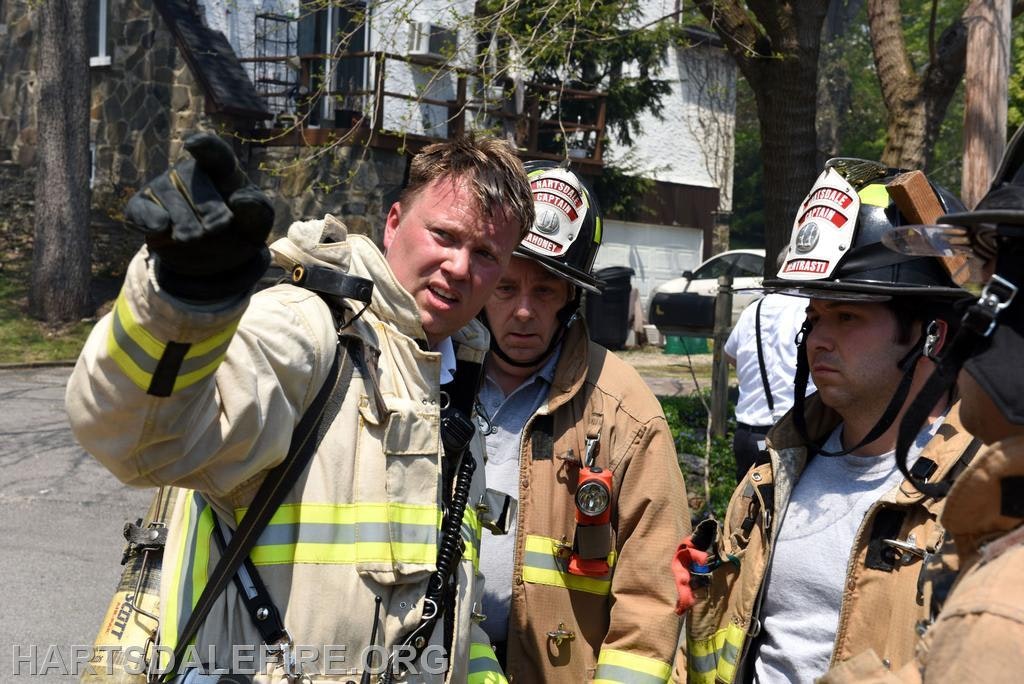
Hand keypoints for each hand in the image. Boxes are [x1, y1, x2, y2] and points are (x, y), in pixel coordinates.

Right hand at [125, 132, 274, 299]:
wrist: (220, 255)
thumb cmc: (241, 227)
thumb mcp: (258, 221)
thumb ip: (257, 209)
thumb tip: (239, 199)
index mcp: (221, 169)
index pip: (215, 152)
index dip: (204, 146)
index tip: (193, 145)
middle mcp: (188, 172)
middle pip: (192, 180)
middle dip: (205, 208)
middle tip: (215, 228)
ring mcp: (162, 187)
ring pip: (168, 197)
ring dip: (184, 222)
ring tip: (196, 238)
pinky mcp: (143, 207)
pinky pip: (140, 209)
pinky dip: (149, 219)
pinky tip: (161, 228)